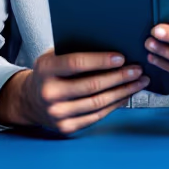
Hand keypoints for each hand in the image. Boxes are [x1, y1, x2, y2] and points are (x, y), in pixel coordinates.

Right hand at [0, 48, 148, 135]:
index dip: (100, 60)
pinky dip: (115, 105)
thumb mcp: (53, 57)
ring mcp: (57, 113)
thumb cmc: (48, 73)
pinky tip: (126, 95)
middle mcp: (49, 93)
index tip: (121, 57)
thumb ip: (74, 51)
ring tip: (138, 82)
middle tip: (137, 69)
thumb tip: (110, 42)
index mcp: (45, 70)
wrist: (30, 101)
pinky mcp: (66, 127)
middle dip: (119, 77)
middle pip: (92, 85)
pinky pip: (96, 116)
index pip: (76, 64)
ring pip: (98, 103)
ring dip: (123, 92)